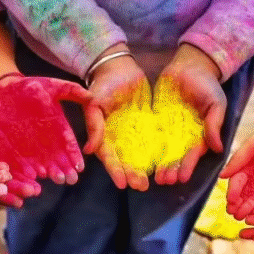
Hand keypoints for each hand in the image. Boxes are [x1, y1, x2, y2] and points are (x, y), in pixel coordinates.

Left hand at [0, 74, 89, 184]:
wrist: (2, 88)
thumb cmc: (29, 86)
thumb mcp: (53, 86)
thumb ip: (72, 91)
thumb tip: (92, 97)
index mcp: (58, 126)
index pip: (69, 144)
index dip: (75, 156)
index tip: (80, 167)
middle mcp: (47, 139)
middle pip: (59, 158)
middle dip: (66, 169)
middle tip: (71, 180)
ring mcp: (32, 145)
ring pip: (45, 162)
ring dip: (52, 172)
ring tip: (58, 180)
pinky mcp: (17, 147)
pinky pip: (25, 161)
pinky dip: (31, 169)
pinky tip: (37, 176)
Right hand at [84, 53, 152, 190]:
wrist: (119, 68)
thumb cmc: (103, 85)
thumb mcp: (94, 102)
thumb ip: (94, 125)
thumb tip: (89, 150)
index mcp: (104, 135)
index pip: (109, 157)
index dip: (115, 171)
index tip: (122, 184)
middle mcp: (118, 139)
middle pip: (125, 161)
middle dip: (132, 174)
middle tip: (141, 186)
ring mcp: (133, 134)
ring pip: (139, 156)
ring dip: (144, 169)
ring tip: (151, 181)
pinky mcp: (147, 127)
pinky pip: (152, 143)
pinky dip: (157, 155)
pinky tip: (164, 164)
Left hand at [152, 46, 225, 184]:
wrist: (191, 65)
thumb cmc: (207, 84)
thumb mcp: (216, 102)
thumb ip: (215, 124)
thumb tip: (218, 148)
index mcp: (200, 134)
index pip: (194, 154)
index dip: (188, 166)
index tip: (181, 177)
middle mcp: (185, 136)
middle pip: (177, 157)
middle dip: (171, 170)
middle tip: (164, 181)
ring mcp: (170, 129)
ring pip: (164, 151)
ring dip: (159, 165)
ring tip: (154, 177)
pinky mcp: (157, 121)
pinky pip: (151, 137)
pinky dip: (147, 149)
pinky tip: (140, 160)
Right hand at [221, 125, 253, 217]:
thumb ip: (239, 158)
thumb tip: (222, 175)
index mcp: (245, 169)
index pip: (234, 184)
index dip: (232, 193)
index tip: (232, 200)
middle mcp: (252, 181)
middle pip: (240, 198)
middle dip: (237, 207)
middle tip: (238, 212)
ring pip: (252, 205)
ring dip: (249, 212)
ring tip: (250, 215)